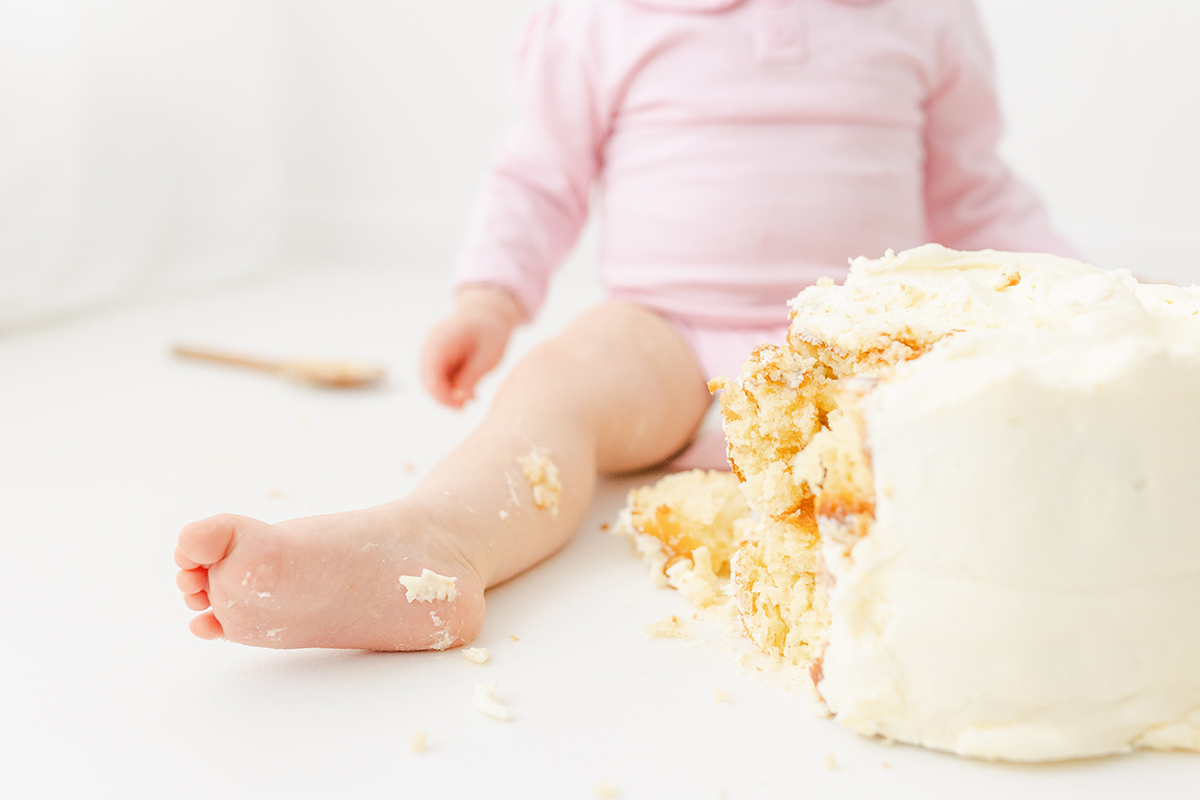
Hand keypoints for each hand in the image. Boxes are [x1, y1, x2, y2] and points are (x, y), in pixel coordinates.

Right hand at [419, 285, 524, 407]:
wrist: (487, 315)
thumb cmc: (491, 332)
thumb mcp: (489, 355)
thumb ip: (472, 376)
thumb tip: (458, 398)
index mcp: (442, 338)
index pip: (431, 373)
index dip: (441, 395)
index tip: (460, 407)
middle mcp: (431, 344)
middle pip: (426, 380)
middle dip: (444, 398)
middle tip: (465, 408)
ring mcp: (430, 350)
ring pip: (430, 381)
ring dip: (448, 394)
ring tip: (472, 399)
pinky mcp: (435, 357)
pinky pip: (437, 377)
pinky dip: (451, 387)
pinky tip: (469, 393)